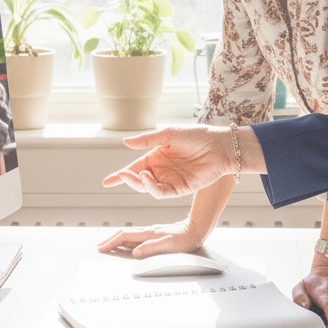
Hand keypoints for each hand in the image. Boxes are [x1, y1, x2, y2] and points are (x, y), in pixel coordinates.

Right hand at [97, 221, 204, 258]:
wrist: (197, 230)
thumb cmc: (185, 239)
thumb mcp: (169, 245)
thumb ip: (151, 248)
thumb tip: (135, 253)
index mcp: (149, 233)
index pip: (125, 236)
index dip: (112, 242)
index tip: (101, 248)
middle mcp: (149, 231)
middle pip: (125, 233)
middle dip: (111, 239)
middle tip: (100, 246)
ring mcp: (152, 232)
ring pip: (130, 234)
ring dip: (117, 239)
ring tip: (109, 244)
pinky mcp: (156, 234)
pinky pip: (137, 236)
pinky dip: (127, 240)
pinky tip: (127, 244)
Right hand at [101, 125, 233, 197]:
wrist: (220, 146)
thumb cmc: (197, 136)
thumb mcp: (169, 134)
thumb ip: (147, 140)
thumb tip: (125, 142)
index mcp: (158, 156)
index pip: (135, 166)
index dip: (121, 175)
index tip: (107, 182)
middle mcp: (162, 170)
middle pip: (139, 179)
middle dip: (128, 179)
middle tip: (121, 176)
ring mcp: (170, 180)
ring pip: (148, 187)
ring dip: (138, 183)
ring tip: (134, 175)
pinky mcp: (180, 189)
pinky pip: (161, 192)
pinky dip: (152, 188)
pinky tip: (147, 178)